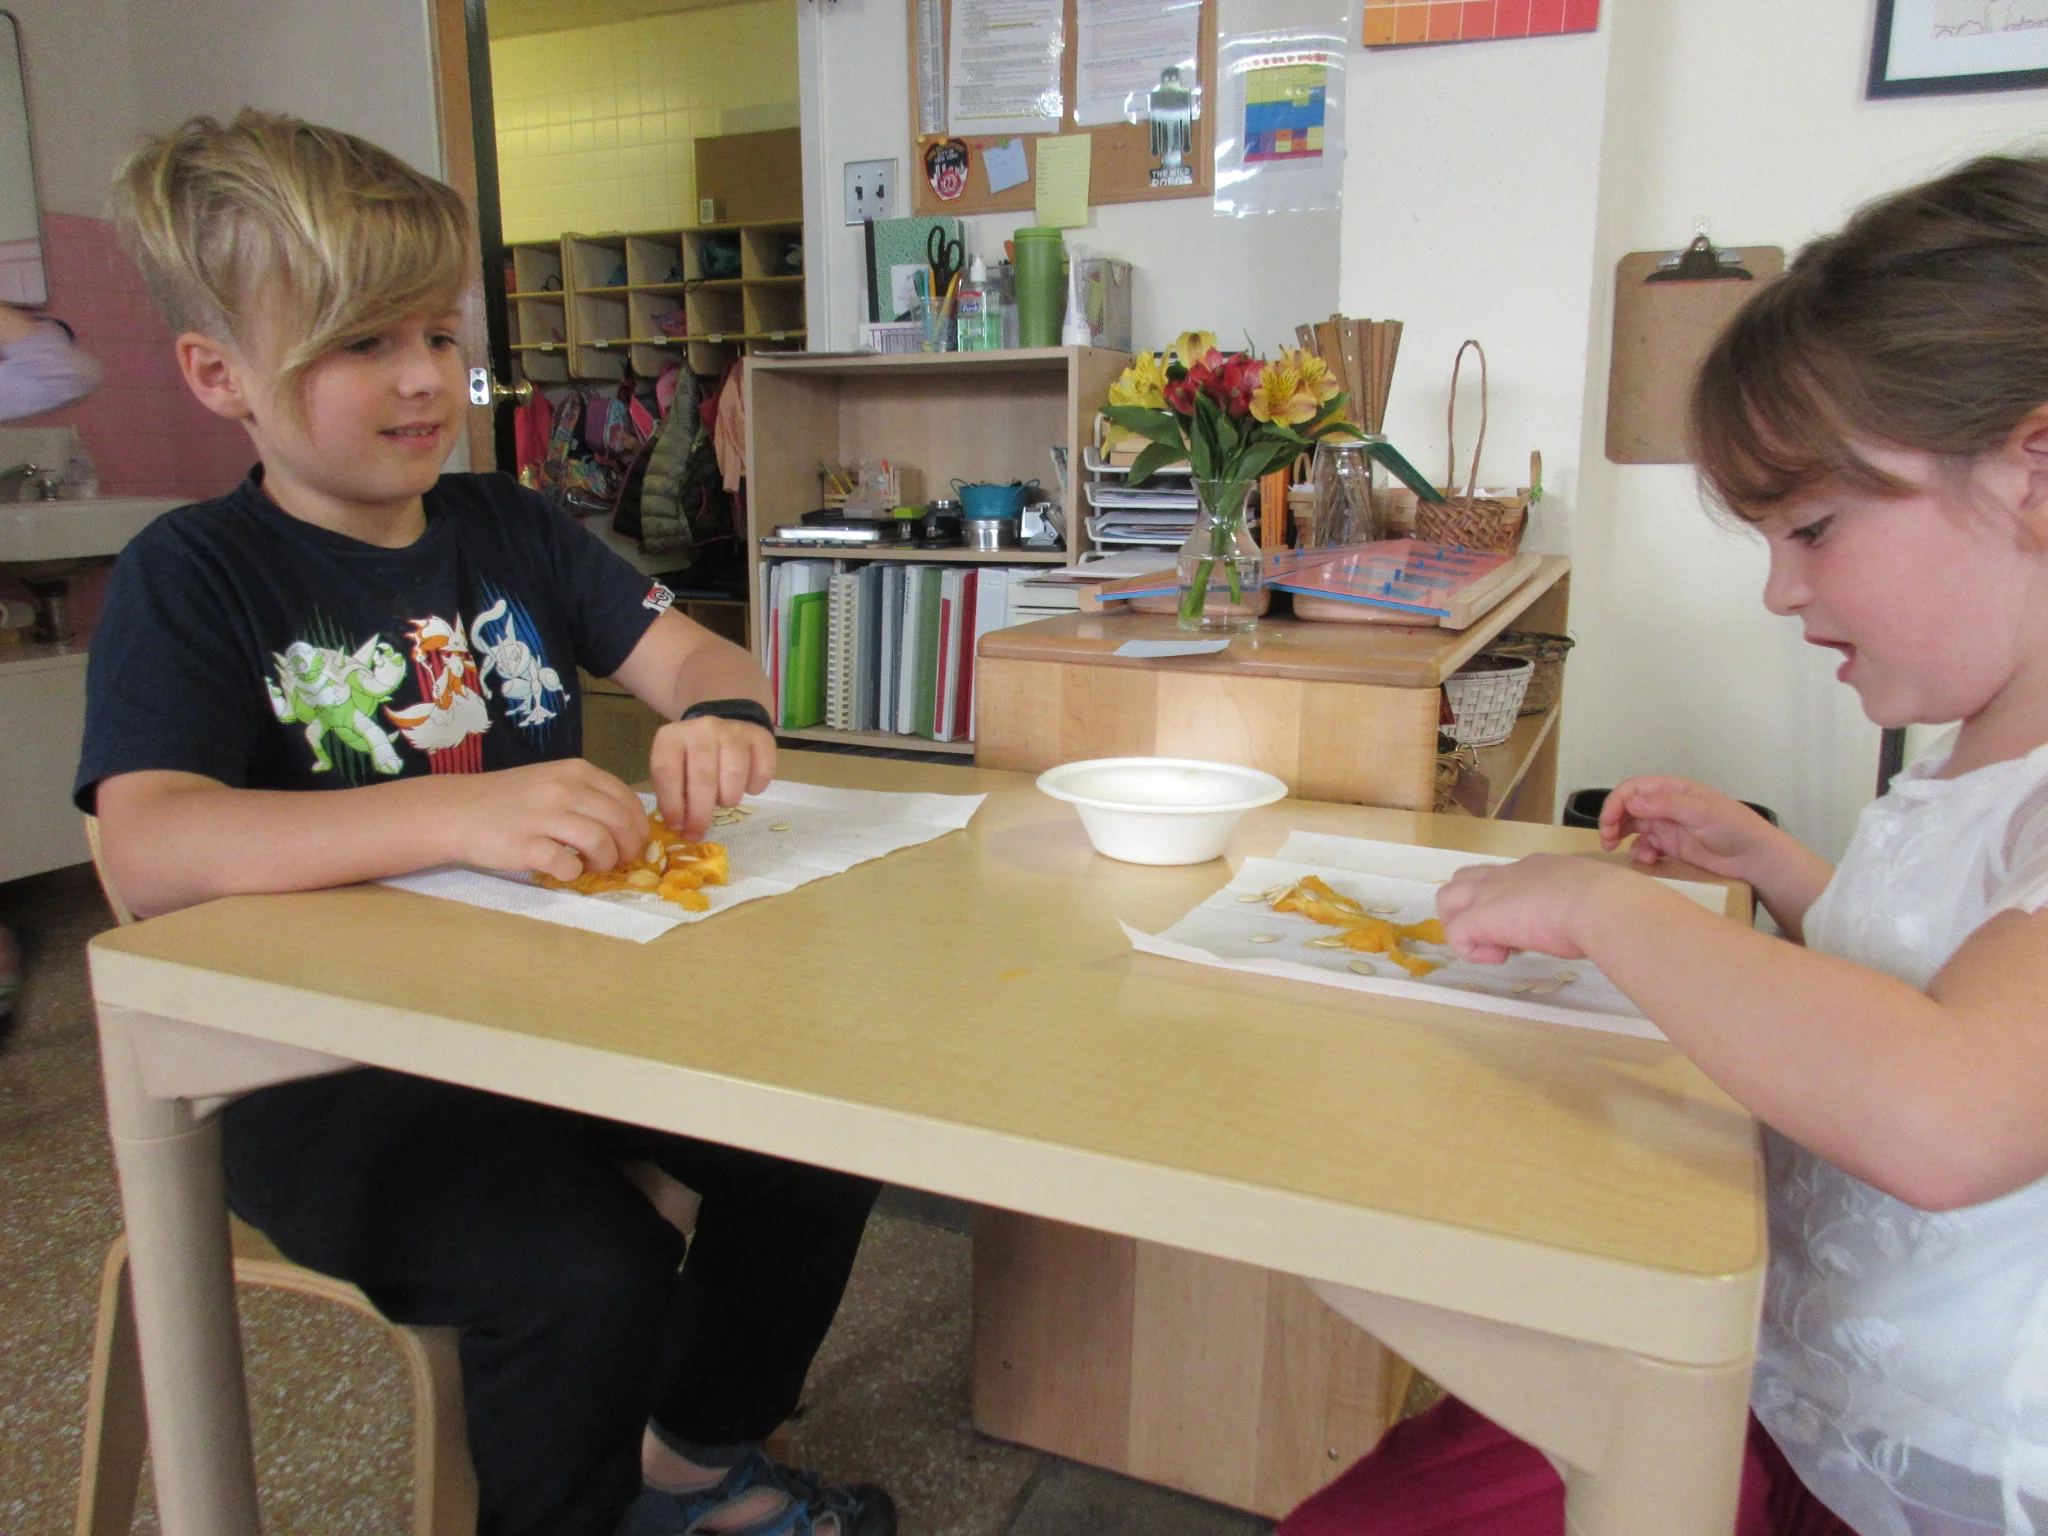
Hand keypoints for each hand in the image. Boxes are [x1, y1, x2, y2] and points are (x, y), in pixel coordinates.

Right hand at [442, 759, 647, 879]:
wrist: (458, 811)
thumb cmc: (511, 800)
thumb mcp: (554, 782)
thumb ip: (589, 795)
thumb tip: (630, 825)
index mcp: (576, 772)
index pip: (628, 800)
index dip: (638, 826)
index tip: (633, 842)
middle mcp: (564, 789)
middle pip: (621, 822)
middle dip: (628, 848)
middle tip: (617, 860)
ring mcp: (544, 816)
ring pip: (601, 842)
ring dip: (605, 861)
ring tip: (591, 865)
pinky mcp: (526, 846)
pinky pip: (567, 864)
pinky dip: (573, 872)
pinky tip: (564, 870)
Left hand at [648, 717, 774, 838]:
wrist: (723, 730)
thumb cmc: (692, 759)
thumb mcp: (674, 770)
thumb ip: (672, 795)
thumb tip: (680, 827)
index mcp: (673, 737)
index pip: (667, 771)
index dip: (672, 803)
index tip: (678, 827)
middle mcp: (702, 728)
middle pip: (702, 776)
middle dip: (700, 813)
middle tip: (699, 832)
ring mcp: (733, 730)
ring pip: (734, 773)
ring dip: (729, 798)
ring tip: (724, 801)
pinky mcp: (759, 736)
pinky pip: (762, 770)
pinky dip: (754, 787)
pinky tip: (746, 787)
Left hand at [1435, 854, 1629, 964]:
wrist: (1601, 904)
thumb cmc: (1608, 904)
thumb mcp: (1591, 898)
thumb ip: (1580, 905)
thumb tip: (1587, 922)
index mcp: (1538, 868)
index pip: (1507, 879)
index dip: (1511, 905)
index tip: (1534, 926)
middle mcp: (1509, 874)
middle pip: (1465, 880)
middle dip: (1472, 909)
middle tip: (1502, 937)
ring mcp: (1490, 892)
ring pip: (1447, 898)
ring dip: (1462, 925)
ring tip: (1492, 946)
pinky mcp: (1480, 916)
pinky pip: (1455, 933)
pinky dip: (1471, 951)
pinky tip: (1501, 957)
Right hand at [1596, 776, 1778, 880]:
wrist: (1754, 859)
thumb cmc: (1734, 828)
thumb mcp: (1701, 812)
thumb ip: (1665, 805)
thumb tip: (1631, 801)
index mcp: (1673, 790)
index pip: (1634, 789)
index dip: (1617, 802)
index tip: (1608, 821)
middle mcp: (1666, 806)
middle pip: (1628, 807)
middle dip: (1613, 820)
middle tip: (1606, 838)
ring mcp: (1667, 827)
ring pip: (1632, 827)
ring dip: (1619, 836)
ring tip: (1613, 848)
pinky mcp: (1670, 847)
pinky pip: (1645, 847)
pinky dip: (1640, 853)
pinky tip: (1648, 860)